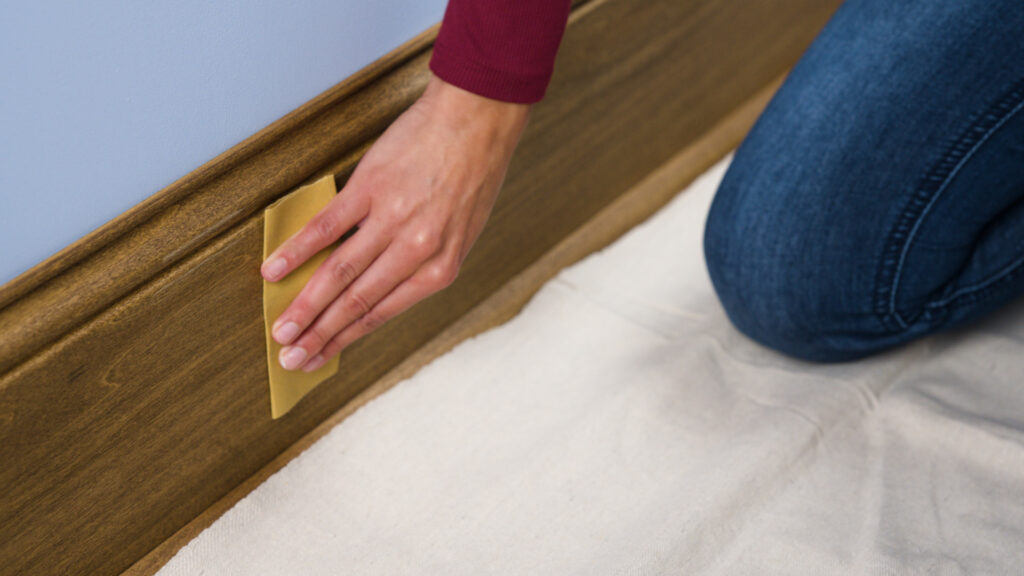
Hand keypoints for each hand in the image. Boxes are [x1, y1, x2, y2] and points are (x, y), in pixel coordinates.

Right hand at [261, 74, 530, 371]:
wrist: (478, 120)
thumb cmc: (473, 176)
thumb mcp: (461, 234)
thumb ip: (423, 263)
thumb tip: (380, 288)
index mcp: (440, 269)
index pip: (381, 314)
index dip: (345, 339)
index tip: (318, 357)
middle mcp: (416, 251)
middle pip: (356, 302)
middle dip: (319, 335)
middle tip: (289, 358)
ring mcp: (392, 219)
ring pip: (339, 273)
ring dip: (306, 305)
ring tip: (280, 329)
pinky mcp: (371, 187)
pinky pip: (327, 226)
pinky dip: (297, 250)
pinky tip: (274, 270)